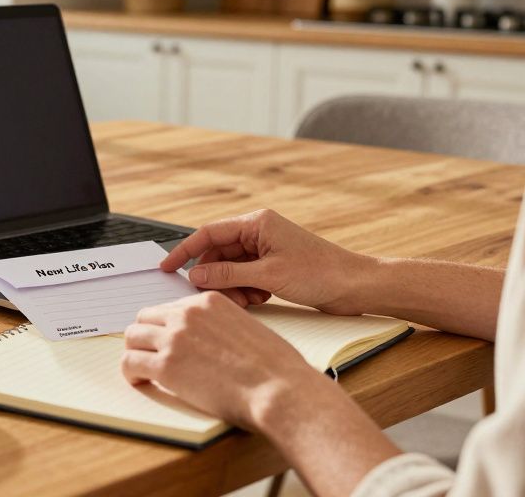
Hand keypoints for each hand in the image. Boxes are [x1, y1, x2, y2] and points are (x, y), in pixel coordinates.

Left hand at [122, 291, 327, 429]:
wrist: (278, 389)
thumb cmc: (274, 367)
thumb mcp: (247, 327)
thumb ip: (220, 325)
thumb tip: (207, 340)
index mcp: (209, 301)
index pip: (169, 307)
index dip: (165, 328)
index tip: (165, 342)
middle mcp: (187, 314)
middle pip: (145, 318)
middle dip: (145, 337)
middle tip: (149, 355)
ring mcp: (174, 338)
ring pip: (132, 337)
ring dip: (135, 353)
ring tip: (144, 370)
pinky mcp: (166, 366)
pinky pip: (130, 363)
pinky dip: (130, 373)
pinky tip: (141, 381)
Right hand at [163, 209, 373, 314]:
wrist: (357, 286)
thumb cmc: (321, 273)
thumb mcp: (268, 275)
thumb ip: (227, 274)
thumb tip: (196, 274)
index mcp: (257, 223)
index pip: (209, 233)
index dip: (185, 250)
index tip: (167, 267)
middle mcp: (259, 232)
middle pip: (219, 252)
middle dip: (213, 275)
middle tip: (211, 295)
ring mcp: (267, 249)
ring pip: (231, 267)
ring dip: (231, 286)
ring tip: (245, 300)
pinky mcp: (274, 265)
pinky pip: (246, 276)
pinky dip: (245, 289)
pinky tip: (258, 299)